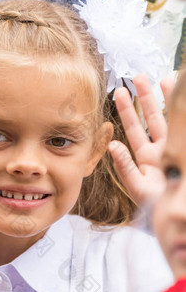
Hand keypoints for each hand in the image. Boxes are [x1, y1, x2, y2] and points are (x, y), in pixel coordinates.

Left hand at [109, 73, 174, 205]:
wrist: (178, 215)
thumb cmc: (157, 207)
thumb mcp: (138, 188)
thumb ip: (125, 167)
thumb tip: (113, 144)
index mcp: (145, 158)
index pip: (134, 129)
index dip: (128, 111)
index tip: (121, 92)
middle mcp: (161, 150)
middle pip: (151, 118)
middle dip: (145, 98)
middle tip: (138, 76)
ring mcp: (175, 148)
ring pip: (169, 119)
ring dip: (165, 99)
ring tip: (160, 78)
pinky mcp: (182, 150)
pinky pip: (179, 128)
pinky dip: (178, 112)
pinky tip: (178, 95)